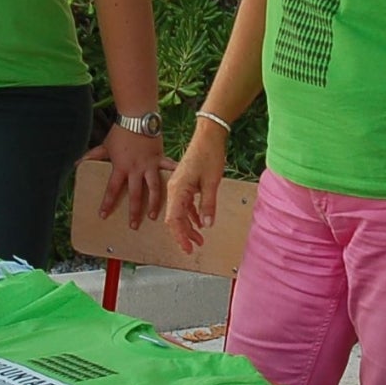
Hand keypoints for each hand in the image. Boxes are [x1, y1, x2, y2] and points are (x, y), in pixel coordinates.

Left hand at [83, 125, 168, 228]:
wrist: (137, 117)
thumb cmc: (121, 131)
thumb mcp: (105, 145)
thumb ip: (92, 156)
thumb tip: (77, 164)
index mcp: (121, 167)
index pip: (112, 189)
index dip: (107, 203)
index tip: (103, 215)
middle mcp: (136, 169)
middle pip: (135, 194)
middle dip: (134, 211)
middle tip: (134, 225)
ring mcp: (150, 165)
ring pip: (154, 188)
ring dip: (155, 203)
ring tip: (155, 216)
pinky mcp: (160, 159)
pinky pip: (169, 170)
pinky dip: (175, 177)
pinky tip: (181, 187)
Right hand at [162, 128, 226, 252]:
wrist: (208, 136)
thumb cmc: (208, 155)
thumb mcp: (211, 182)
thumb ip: (208, 205)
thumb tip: (207, 224)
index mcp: (177, 190)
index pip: (174, 220)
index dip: (180, 236)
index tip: (187, 248)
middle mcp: (174, 189)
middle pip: (175, 218)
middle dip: (184, 234)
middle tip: (194, 247)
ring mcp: (178, 186)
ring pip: (180, 212)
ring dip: (189, 226)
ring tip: (199, 239)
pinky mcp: (185, 183)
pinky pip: (185, 204)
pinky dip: (192, 215)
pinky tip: (200, 222)